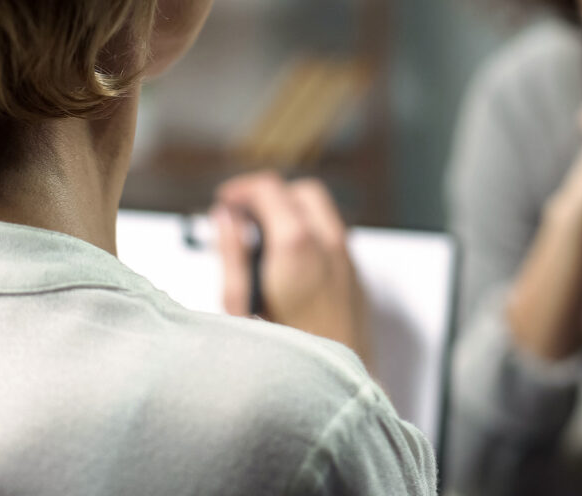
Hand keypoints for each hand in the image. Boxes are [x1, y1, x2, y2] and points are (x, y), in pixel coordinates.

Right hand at [213, 172, 369, 360]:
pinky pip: (334, 237)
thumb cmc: (287, 358)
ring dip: (292, 214)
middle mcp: (330, 245)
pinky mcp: (356, 277)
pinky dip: (311, 233)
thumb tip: (225, 217)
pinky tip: (288, 261)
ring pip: (322, 213)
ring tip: (263, 240)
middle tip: (243, 215)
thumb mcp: (240, 305)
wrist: (336, 393)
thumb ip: (232, 253)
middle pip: (301, 191)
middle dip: (271, 195)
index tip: (225, 202)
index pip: (269, 188)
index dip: (241, 189)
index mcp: (297, 244)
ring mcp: (348, 260)